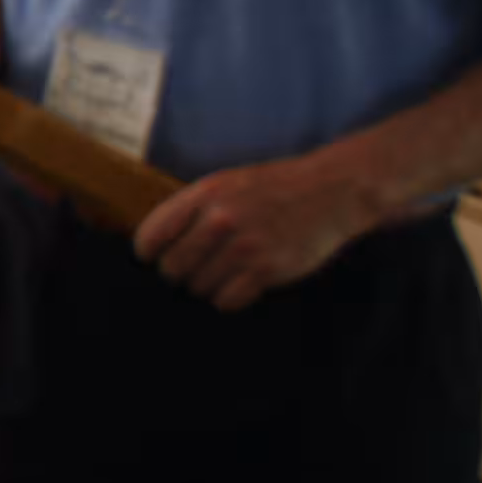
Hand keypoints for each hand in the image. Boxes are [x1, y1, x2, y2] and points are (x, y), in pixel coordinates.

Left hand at [130, 157, 373, 311]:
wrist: (332, 191)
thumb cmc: (274, 188)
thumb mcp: (226, 182)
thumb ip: (192, 207)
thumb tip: (155, 243)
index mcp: (205, 193)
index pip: (152, 236)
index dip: (149, 252)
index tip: (154, 258)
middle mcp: (221, 219)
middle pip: (172, 268)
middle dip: (179, 272)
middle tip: (195, 268)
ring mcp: (244, 245)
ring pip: (199, 287)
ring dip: (207, 285)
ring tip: (225, 271)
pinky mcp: (267, 269)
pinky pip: (226, 301)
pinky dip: (228, 298)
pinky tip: (240, 283)